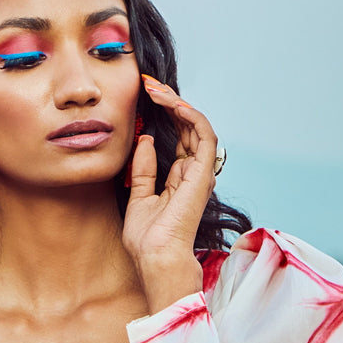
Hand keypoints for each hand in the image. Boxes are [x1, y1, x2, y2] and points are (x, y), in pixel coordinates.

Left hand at [123, 75, 218, 310]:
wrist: (155, 257)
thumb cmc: (147, 238)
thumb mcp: (138, 196)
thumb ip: (143, 168)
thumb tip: (143, 139)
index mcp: (179, 179)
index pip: (177, 137)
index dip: (164, 115)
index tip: (144, 96)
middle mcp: (193, 173)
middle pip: (187, 128)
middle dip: (170, 102)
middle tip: (149, 84)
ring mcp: (200, 172)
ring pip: (197, 126)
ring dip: (178, 103)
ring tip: (157, 89)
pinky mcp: (202, 172)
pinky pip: (204, 135)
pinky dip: (191, 116)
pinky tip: (174, 103)